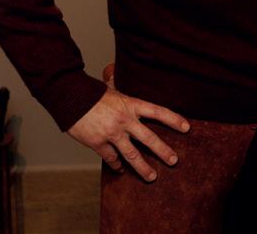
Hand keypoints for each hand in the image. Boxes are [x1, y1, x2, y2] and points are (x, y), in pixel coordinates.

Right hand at [67, 88, 189, 181]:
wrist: (69, 98)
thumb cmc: (92, 93)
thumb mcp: (114, 89)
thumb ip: (124, 92)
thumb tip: (123, 78)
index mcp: (131, 105)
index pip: (158, 112)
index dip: (174, 120)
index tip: (187, 128)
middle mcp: (125, 120)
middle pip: (149, 138)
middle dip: (163, 151)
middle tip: (174, 161)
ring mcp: (112, 133)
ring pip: (132, 154)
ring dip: (143, 168)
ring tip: (152, 177)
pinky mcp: (98, 143)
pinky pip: (111, 159)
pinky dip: (117, 166)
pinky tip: (121, 170)